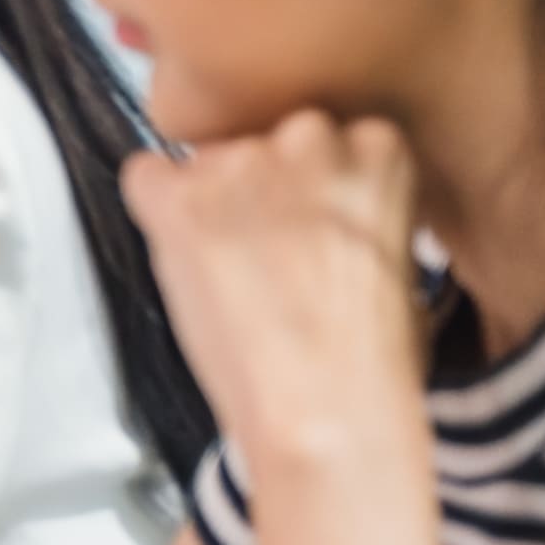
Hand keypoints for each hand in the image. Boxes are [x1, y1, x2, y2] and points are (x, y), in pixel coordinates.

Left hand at [121, 110, 431, 485]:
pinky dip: (156, 208)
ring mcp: (238, 166)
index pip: (328, 132)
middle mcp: (306, 139)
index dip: (317, 182)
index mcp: (376, 148)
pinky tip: (188, 255)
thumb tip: (319, 195)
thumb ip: (358, 200)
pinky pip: (145, 175)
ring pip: (208, 158)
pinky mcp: (178, 201)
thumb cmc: (374, 358)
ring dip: (213, 200)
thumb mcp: (398, 255)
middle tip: (276, 251)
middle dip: (265, 182)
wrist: (327, 413)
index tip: (320, 223)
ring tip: (239, 272)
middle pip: (264, 136)